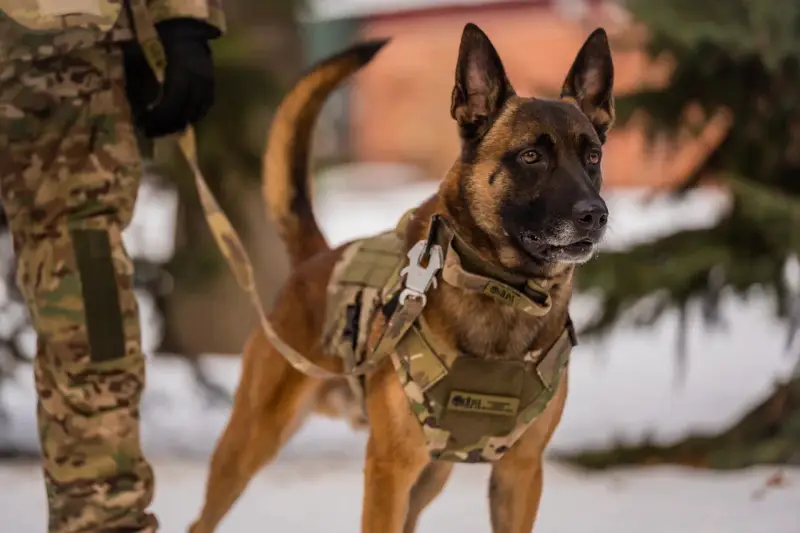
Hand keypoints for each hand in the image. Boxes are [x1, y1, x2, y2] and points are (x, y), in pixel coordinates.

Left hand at [121, 18, 218, 137]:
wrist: (183, 26)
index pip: (170, 106)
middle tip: (151, 133)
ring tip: (165, 128)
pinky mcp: (211, 84)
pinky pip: (205, 106)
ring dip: (179, 123)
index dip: (157, 119)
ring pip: (195, 113)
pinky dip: (194, 116)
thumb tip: (138, 111)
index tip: (143, 126)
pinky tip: (183, 119)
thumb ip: (140, 84)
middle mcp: (197, 82)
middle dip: (166, 126)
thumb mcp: (143, 58)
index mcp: (180, 74)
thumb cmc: (159, 39)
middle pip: (183, 113)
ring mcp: (207, 84)